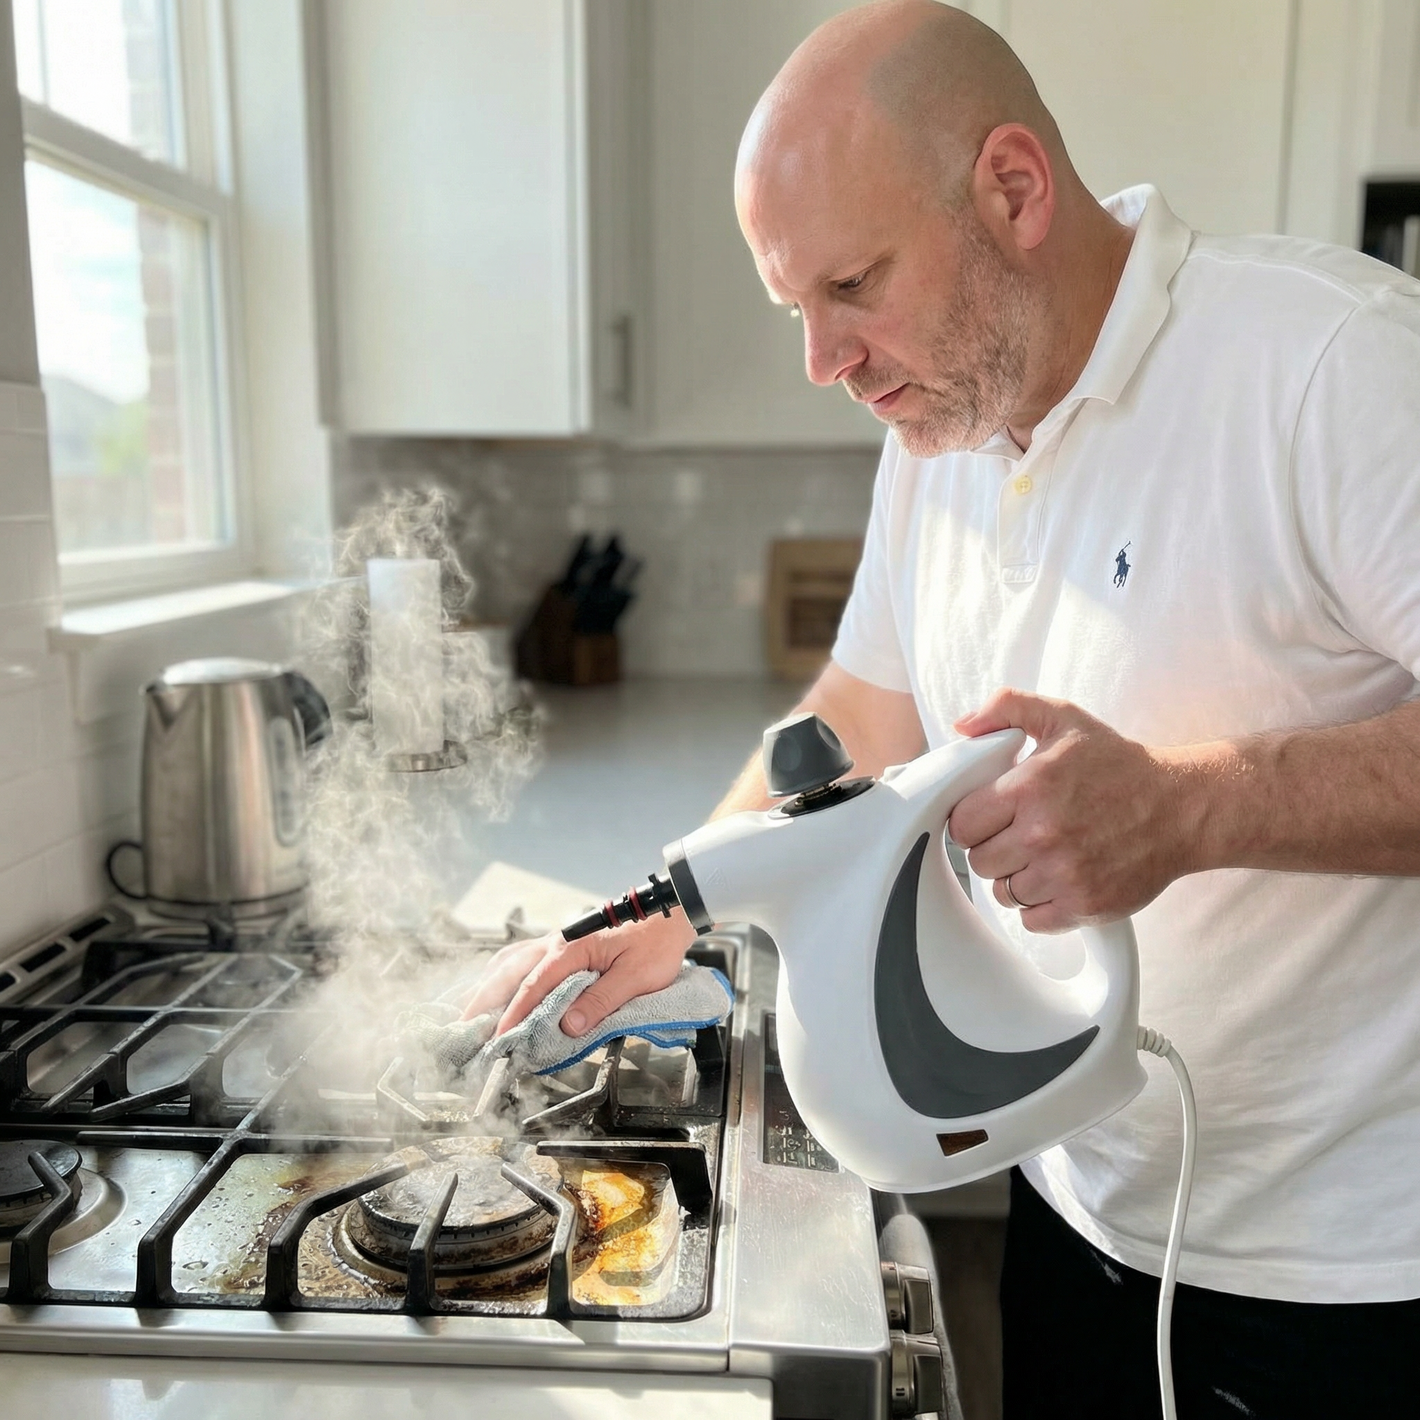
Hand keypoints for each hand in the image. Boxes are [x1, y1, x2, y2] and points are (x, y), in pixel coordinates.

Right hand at [459, 911, 695, 1036]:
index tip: (496, 1039)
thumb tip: (567, 1027)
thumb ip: (600, 1002)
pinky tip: (497, 982)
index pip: (532, 988)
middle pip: (508, 973)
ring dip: (488, 986)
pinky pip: (522, 956)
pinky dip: (503, 972)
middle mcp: (556, 942)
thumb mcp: (635, 977)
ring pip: (511, 962)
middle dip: (483, 1000)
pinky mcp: (563, 942)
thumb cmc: (655, 942)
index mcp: (570, 951)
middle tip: (462, 1027)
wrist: (668, 911)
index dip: (512, 1016)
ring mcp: (556, 940)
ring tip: (470, 1010)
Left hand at [947, 689, 1196, 931]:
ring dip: (1016, 879)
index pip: (961, 824)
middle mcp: (1043, 833)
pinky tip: (1057, 881)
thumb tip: (963, 725)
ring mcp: (1064, 873)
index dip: (972, 821)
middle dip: (994, 849)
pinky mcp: (1085, 905)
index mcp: (1029, 787)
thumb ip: (1009, 707)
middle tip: (1019, 835)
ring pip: (1003, 893)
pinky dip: (1039, 906)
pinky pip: (1032, 920)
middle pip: (978, 862)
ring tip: (1042, 857)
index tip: (991, 817)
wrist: (1182, 809)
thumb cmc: (1120, 765)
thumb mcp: (1064, 719)